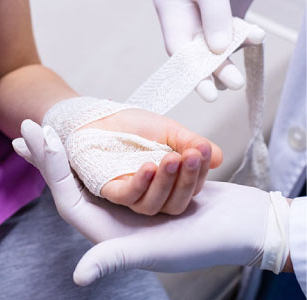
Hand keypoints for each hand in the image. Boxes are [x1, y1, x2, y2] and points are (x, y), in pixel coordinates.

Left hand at [12, 123, 276, 284]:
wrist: (240, 226)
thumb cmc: (199, 244)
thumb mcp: (151, 251)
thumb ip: (113, 258)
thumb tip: (78, 277)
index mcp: (105, 229)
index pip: (64, 194)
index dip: (47, 166)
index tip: (37, 135)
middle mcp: (111, 213)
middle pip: (70, 178)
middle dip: (49, 154)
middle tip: (28, 126)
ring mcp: (128, 196)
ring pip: (96, 167)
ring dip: (84, 148)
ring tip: (78, 129)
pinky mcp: (145, 183)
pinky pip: (120, 160)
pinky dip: (108, 145)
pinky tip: (95, 131)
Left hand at [82, 109, 221, 214]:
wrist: (103, 117)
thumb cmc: (134, 126)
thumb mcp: (169, 130)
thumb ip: (192, 142)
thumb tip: (217, 157)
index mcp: (171, 180)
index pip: (192, 186)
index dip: (200, 171)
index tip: (202, 150)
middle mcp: (154, 192)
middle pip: (177, 202)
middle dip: (187, 179)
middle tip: (191, 155)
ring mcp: (133, 194)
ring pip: (155, 204)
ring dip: (166, 183)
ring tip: (171, 159)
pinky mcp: (112, 191)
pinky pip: (128, 197)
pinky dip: (141, 184)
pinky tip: (149, 168)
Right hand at [153, 0, 296, 100]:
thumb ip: (214, 13)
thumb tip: (217, 51)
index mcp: (169, 3)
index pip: (176, 44)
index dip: (189, 68)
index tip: (207, 89)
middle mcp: (181, 14)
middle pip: (193, 51)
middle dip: (212, 70)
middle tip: (233, 84)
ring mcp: (201, 16)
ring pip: (211, 50)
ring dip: (228, 61)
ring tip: (242, 76)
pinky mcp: (221, 17)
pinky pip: (228, 39)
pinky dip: (241, 42)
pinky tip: (256, 37)